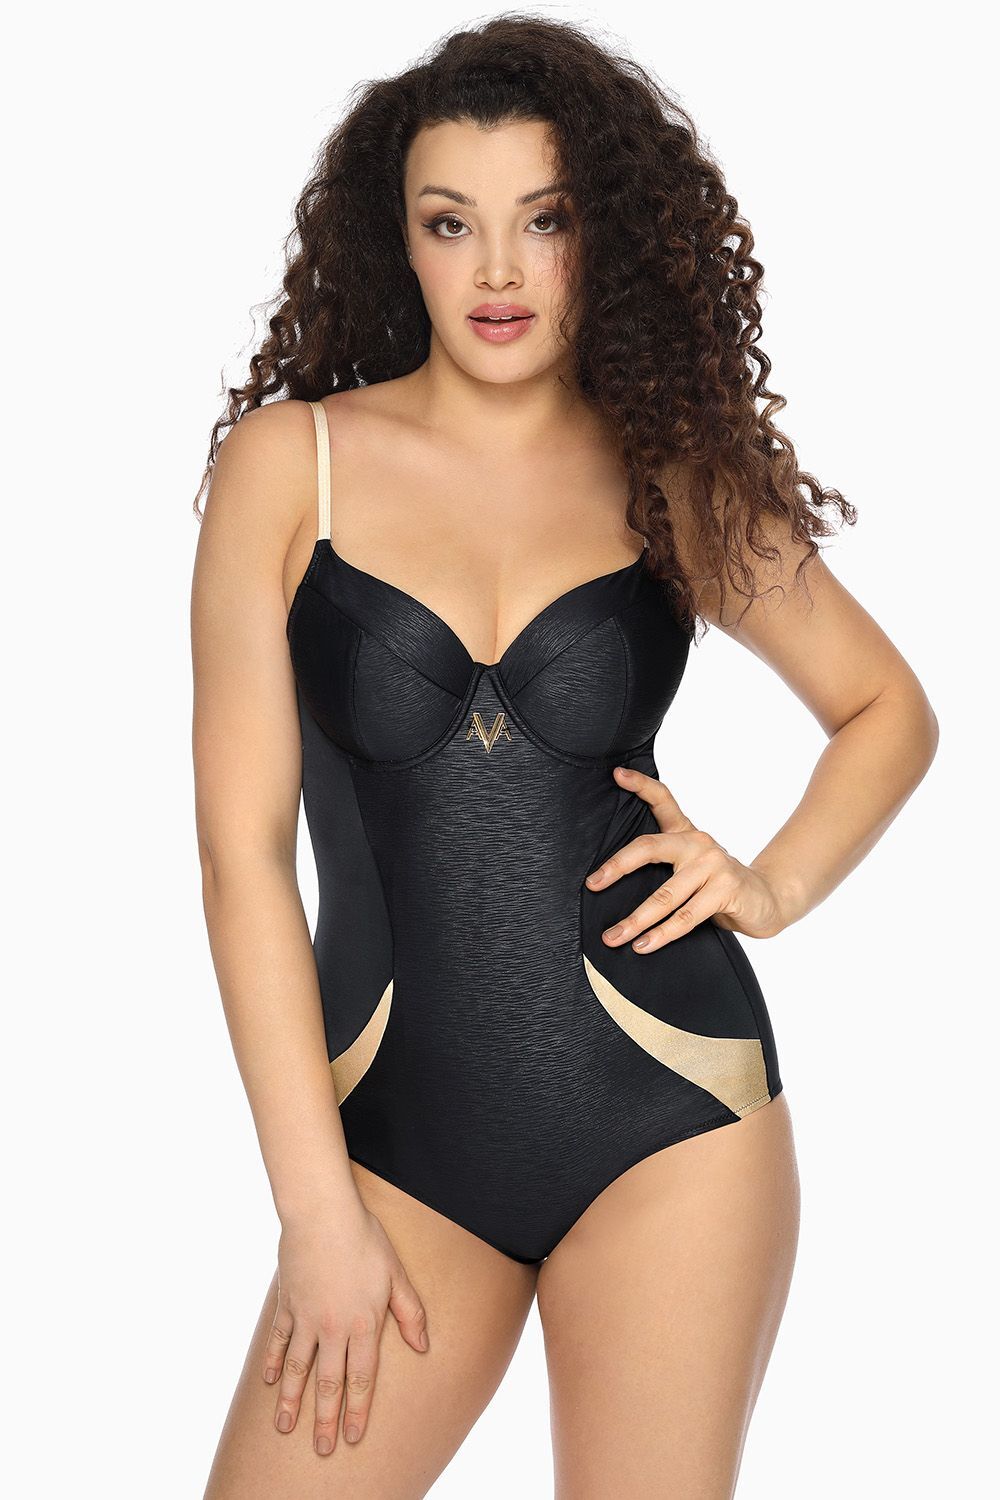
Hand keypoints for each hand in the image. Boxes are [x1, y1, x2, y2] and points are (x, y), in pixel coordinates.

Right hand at [265, 1199, 428, 1455]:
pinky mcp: (287, 1304)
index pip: (361, 1379)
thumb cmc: (364, 1239)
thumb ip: (410, 1312)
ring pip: (297, 1369)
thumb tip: (423, 1345)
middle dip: (325, 1419)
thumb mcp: (396, 1273)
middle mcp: (333, 1328)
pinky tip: (270, 1382)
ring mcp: (306, 1318)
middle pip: (328, 1383)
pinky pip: (278, 1340)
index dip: (357, 1411)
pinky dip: (273, 1363)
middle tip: (321, 1449)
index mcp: (363, 1323)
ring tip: (286, 1427)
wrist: (322, 1213)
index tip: (352, 1437)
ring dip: (292, 1401)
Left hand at [585, 766, 788, 947]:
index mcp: (686, 834)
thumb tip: (611, 881)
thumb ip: (664, 865)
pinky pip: (686, 917)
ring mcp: (713, 865)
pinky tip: (644, 946)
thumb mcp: (692, 867)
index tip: (617, 774)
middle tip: (593, 884)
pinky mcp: (726, 889)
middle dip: (617, 867)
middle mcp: (698, 843)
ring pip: (665, 895)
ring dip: (636, 920)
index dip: (640, 785)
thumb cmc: (719, 886)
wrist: (767, 899)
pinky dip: (662, 934)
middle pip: (650, 847)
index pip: (663, 800)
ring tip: (614, 937)